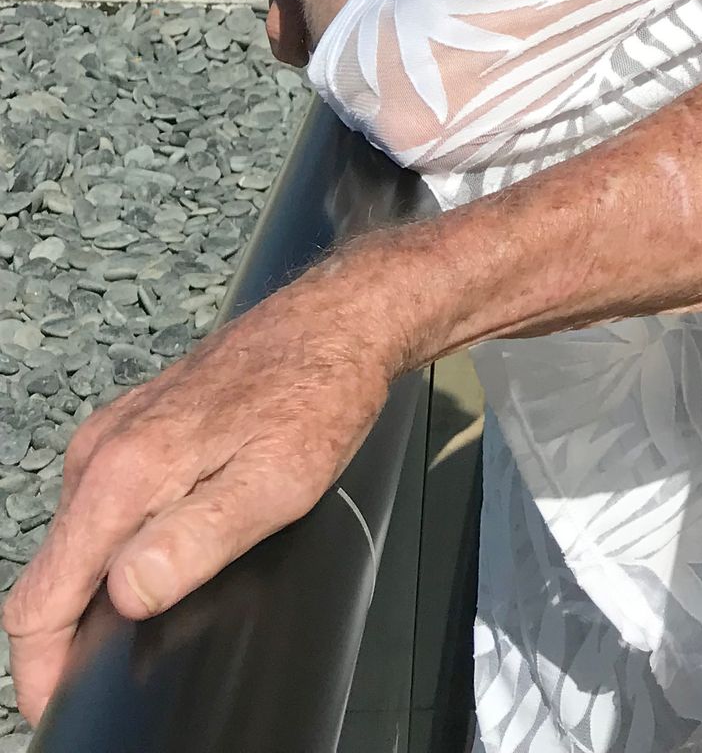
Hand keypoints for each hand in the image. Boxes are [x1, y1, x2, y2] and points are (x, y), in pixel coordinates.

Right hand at [2, 261, 401, 725]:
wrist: (339, 319)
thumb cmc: (317, 394)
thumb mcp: (274, 485)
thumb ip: (194, 542)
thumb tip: (125, 594)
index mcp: (121, 473)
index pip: (41, 599)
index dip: (46, 668)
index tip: (68, 704)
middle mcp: (101, 450)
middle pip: (54, 574)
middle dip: (75, 631)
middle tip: (129, 663)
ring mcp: (115, 434)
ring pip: (79, 539)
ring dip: (100, 585)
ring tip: (156, 609)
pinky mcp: (136, 426)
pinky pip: (104, 505)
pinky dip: (120, 542)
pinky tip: (169, 549)